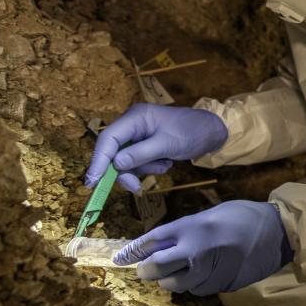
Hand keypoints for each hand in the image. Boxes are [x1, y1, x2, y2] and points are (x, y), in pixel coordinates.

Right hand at [85, 103, 228, 191]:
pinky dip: (152, 166)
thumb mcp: (168, 144)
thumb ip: (141, 154)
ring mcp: (138, 135)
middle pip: (114, 153)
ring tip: (165, 163)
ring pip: (127, 161)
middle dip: (126, 171)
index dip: (98, 161)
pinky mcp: (145, 145)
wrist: (213, 131)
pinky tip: (167, 161)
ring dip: (144, 168)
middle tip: (137, 187)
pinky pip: (139, 162)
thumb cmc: (192, 132)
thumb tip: (116, 164)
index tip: (93, 182)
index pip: (108, 139)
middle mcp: (132, 124)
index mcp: (135, 117)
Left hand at [114, 200, 293, 295]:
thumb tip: (158, 248)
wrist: (279, 231)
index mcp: (191, 227)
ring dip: (172, 280)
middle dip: (146, 270)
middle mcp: (196, 250)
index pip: (151, 242)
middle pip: (156, 268)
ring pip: (175, 284)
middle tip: (145, 270)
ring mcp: (210, 270)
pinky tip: (204, 273)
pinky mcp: (221, 284)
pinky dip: (195, 284)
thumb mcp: (209, 215)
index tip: (120, 259)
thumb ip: (184, 231)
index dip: (132, 252)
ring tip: (179, 270)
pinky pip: (198, 290)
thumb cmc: (242, 216)